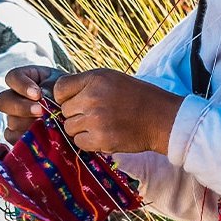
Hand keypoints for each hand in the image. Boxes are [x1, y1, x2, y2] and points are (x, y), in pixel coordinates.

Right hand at [0, 65, 65, 142]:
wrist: (79, 114)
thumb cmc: (71, 95)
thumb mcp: (64, 85)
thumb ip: (52, 87)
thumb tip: (42, 97)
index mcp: (26, 79)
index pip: (12, 77)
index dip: (21, 85)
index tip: (37, 94)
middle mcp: (16, 97)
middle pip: (2, 100)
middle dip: (21, 107)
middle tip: (40, 111)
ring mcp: (15, 116)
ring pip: (11, 120)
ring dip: (27, 123)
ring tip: (46, 125)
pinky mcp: (17, 133)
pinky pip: (12, 136)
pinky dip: (24, 137)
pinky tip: (39, 136)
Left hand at [52, 69, 182, 154]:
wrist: (161, 118)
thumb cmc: (136, 97)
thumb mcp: (111, 79)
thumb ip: (86, 84)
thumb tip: (59, 97)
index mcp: (95, 79)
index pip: (60, 89)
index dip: (65, 97)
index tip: (77, 101)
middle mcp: (92, 98)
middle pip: (64, 111)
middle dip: (76, 114)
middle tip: (96, 114)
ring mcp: (95, 120)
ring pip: (70, 128)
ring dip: (81, 129)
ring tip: (101, 125)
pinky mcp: (101, 139)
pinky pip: (79, 142)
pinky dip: (88, 141)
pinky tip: (103, 135)